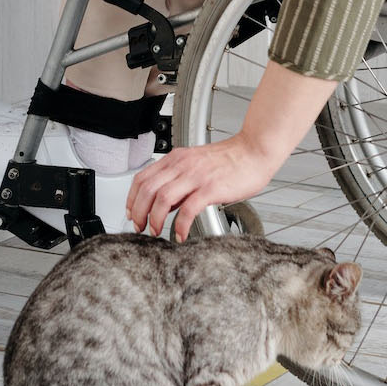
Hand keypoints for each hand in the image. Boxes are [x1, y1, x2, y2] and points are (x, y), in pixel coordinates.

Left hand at [126, 134, 280, 241]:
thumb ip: (178, 180)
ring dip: (155, 219)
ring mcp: (196, 176)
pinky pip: (188, 209)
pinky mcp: (211, 188)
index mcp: (176, 158)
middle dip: (139, 212)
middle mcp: (182, 165)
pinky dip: (181, 225)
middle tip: (141, 227)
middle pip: (147, 189)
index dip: (132, 198)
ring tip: (157, 231)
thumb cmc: (230, 159)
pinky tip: (181, 234)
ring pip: (162, 199)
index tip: (132, 213)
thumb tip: (166, 203)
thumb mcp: (195, 163)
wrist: (254, 151)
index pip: (142, 177)